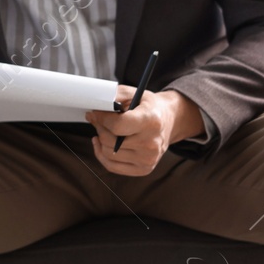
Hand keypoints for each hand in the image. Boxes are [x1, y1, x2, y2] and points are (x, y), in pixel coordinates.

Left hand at [84, 88, 200, 175]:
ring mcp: (148, 159)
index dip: (101, 118)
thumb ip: (113, 96)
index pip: (117, 125)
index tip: (96, 113)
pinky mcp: (143, 169)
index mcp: (151, 121)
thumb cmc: (149, 107)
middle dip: (99, 127)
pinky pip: (111, 166)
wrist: (169, 122)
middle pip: (109, 140)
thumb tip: (95, 107)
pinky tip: (102, 143)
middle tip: (98, 119)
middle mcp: (151, 143)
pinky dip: (102, 154)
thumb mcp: (134, 94)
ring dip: (101, 140)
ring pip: (107, 153)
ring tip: (105, 129)